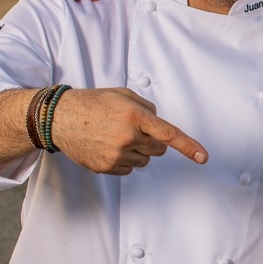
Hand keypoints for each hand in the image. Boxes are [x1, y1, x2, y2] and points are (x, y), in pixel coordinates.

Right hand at [52, 87, 207, 173]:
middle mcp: (127, 137)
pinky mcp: (106, 167)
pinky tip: (108, 147)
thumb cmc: (93, 103)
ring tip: (116, 137)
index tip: (203, 157)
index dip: (188, 146)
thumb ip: (146, 107)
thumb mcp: (122, 95)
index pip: (168, 134)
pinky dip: (125, 160)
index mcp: (134, 116)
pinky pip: (129, 169)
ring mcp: (116, 154)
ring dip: (139, 151)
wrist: (59, 118)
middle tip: (133, 130)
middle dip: (153, 141)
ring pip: (145, 161)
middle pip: (159, 149)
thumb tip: (159, 123)